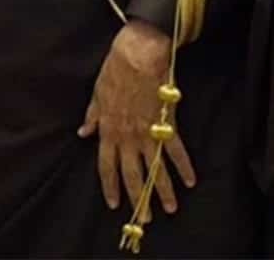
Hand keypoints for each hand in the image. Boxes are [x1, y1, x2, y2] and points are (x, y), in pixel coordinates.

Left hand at [78, 21, 195, 219]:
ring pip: (154, 169)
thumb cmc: (115, 70)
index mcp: (108, 130)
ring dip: (162, 191)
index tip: (112, 203)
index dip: (109, 185)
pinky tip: (190, 180)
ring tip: (169, 208)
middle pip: (131, 174)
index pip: (106, 165)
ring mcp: (147, 132)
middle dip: (137, 198)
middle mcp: (126, 137)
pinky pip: (175, 151)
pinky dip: (184, 167)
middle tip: (144, 218)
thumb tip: (83, 132)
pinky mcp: (167, 124)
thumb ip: (92, 117)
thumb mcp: (96, 94)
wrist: (138, 55)